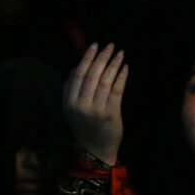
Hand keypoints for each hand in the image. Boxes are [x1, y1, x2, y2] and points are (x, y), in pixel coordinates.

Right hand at [63, 43, 127, 165]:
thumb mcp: (71, 108)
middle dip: (102, 57)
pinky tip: (125, 67)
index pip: (78, 74)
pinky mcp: (111, 113)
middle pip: (92, 75)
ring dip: (114, 64)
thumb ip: (72, 88)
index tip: (95, 45)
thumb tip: (78, 66)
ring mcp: (96, 110)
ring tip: (120, 53)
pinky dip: (121, 77)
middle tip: (110, 46)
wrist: (95, 149)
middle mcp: (81, 105)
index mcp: (69, 102)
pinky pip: (117, 90)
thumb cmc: (84, 125)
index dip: (87, 58)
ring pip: (105, 81)